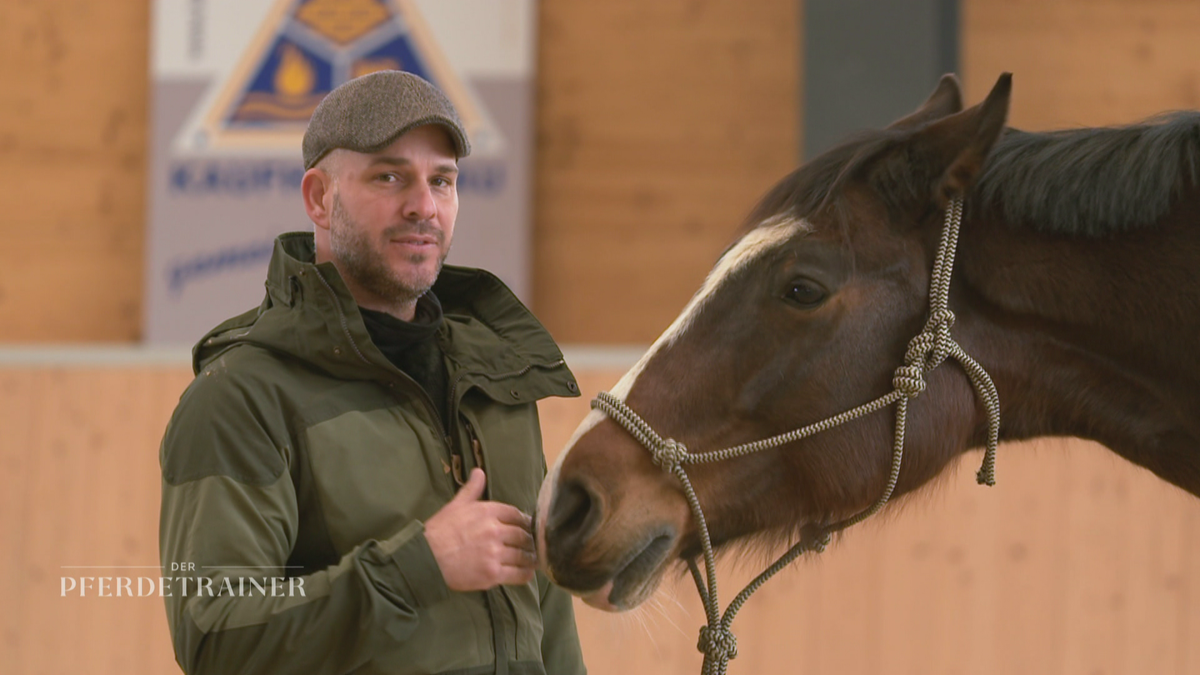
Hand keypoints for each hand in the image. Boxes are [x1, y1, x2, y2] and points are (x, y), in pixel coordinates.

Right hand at [424, 468, 536, 590]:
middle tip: (531, 545)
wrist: (426, 558)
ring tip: (532, 559)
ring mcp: (495, 553)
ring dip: (530, 557)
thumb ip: (471, 489)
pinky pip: (518, 574)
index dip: (523, 521)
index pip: (516, 514)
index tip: (526, 527)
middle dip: (528, 540)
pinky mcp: (493, 573)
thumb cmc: (439, 531)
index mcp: (488, 511)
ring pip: (523, 555)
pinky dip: (525, 574)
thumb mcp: (455, 505)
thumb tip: (479, 471)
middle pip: (523, 535)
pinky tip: (527, 573)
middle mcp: (495, 530)